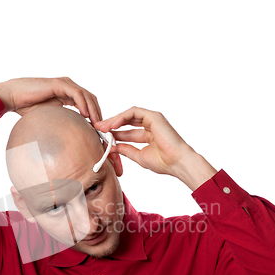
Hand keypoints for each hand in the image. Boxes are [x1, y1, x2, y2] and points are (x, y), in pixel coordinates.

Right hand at [0, 77, 101, 123]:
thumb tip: (72, 140)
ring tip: (97, 125)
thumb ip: (63, 123)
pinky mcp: (59, 84)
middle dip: (99, 115)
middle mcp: (69, 88)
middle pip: (91, 100)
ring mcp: (65, 84)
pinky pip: (76, 94)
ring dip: (94, 111)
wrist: (13, 97)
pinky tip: (85, 115)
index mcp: (68, 95)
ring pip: (87, 96)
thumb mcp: (51, 118)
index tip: (99, 132)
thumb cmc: (28, 109)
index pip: (88, 105)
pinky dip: (83, 104)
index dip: (95, 117)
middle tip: (103, 130)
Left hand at [95, 106, 216, 190]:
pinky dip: (122, 117)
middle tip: (97, 128)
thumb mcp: (139, 156)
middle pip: (125, 121)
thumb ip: (126, 150)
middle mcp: (150, 126)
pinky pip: (134, 112)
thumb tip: (112, 147)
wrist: (176, 163)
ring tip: (102, 126)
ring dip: (114, 120)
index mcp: (147, 135)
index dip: (113, 134)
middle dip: (110, 124)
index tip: (101, 137)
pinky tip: (113, 124)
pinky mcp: (153, 116)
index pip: (126, 132)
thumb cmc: (163, 162)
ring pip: (128, 115)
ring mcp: (152, 119)